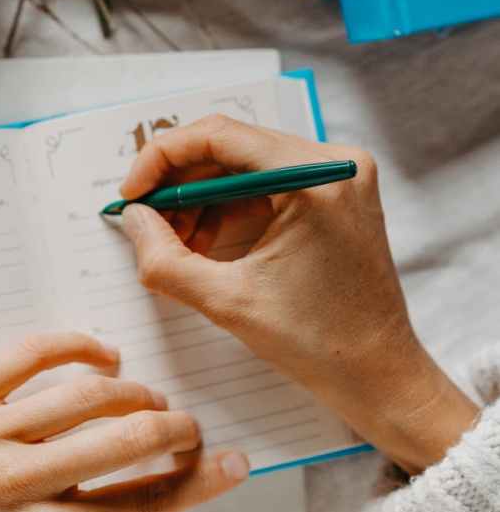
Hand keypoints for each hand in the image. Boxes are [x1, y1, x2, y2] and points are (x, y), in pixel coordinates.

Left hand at [0, 332, 247, 511]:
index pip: (140, 505)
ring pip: (89, 393)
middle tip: (185, 427)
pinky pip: (32, 354)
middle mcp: (20, 481)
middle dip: (176, 429)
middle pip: (127, 441)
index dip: (198, 484)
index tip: (230, 464)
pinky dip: (79, 346)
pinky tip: (100, 353)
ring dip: (135, 391)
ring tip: (144, 397)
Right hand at [120, 114, 476, 474]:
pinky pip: (266, 184)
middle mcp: (334, 162)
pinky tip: (203, 244)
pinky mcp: (335, 193)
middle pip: (231, 146)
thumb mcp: (226, 303)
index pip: (220, 135)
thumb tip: (131, 217)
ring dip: (201, 198)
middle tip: (144, 220)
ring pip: (244, 165)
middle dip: (179, 183)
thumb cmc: (319, 346)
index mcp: (316, 178)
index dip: (162, 158)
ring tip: (173, 243)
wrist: (380, 375)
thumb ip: (164, 258)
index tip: (131, 193)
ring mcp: (339, 175)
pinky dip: (229, 208)